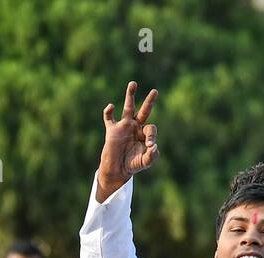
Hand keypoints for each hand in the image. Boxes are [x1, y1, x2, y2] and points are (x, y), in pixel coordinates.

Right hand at [95, 81, 157, 201]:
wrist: (117, 169)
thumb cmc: (133, 164)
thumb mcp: (145, 162)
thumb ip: (152, 156)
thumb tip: (154, 146)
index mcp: (145, 134)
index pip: (151, 129)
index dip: (151, 136)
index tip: (149, 146)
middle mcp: (136, 127)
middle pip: (144, 111)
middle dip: (149, 101)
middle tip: (155, 91)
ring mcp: (124, 126)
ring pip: (128, 107)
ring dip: (130, 95)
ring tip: (133, 83)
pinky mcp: (112, 129)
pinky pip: (109, 118)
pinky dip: (108, 112)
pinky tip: (111, 106)